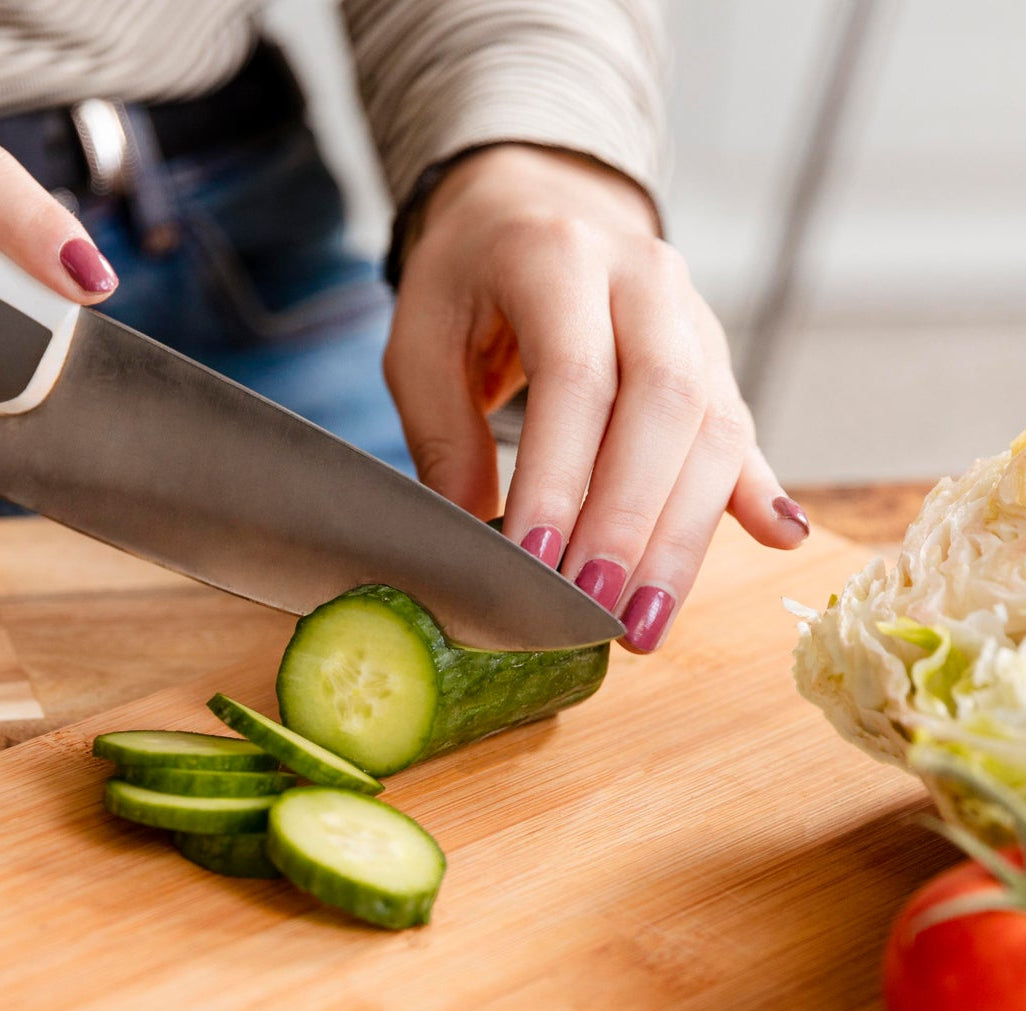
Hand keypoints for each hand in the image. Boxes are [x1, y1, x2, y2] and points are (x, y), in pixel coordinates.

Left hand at [384, 144, 808, 652]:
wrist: (537, 198)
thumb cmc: (468, 278)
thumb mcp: (421, 340)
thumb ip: (445, 437)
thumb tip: (473, 545)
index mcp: (560, 257)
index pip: (576, 378)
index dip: (562, 479)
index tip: (537, 565)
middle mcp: (645, 279)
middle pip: (665, 406)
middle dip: (632, 523)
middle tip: (598, 611)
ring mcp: (693, 318)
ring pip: (713, 430)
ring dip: (684, 537)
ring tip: (648, 623)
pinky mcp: (715, 359)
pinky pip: (741, 431)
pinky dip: (755, 493)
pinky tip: (778, 539)